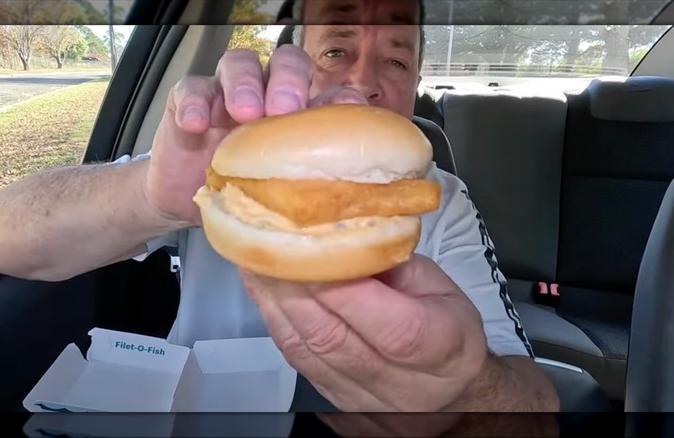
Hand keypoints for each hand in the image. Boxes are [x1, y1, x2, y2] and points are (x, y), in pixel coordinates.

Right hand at [143, 45, 367, 225]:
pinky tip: (196, 125)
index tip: (348, 113)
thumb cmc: (240, 191)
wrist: (187, 201)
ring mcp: (226, 92)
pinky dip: (194, 103)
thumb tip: (348, 197)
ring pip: (239, 63)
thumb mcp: (277, 191)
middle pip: (286, 62)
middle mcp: (266, 93)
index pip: (328, 91)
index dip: (339, 96)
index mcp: (298, 113)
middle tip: (285, 110)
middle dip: (289, 80)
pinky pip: (190, 88)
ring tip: (244, 113)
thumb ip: (307, 183)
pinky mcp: (188, 100)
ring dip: (244, 84)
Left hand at [240, 255, 489, 412]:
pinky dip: (273, 319)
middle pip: (334, 338)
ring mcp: (361, 397)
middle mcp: (401, 382)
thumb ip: (393, 263)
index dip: (341, 287)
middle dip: (292, 286)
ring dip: (272, 301)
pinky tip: (262, 290)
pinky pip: (294, 358)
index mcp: (440, 346)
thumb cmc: (447, 329)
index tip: (308, 245)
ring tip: (252, 259)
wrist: (449, 390)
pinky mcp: (331, 398)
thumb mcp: (441, 286)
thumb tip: (340, 233)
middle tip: (265, 242)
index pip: (388, 324)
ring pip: (305, 350)